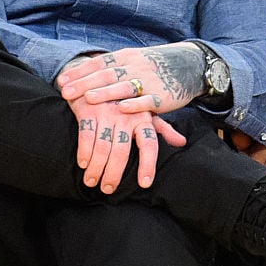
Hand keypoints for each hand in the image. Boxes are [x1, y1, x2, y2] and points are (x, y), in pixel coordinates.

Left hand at [57, 43, 206, 116]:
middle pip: (107, 74)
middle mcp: (135, 66)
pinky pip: (147, 100)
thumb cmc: (153, 66)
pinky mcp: (162, 95)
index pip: (98, 63)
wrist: (188, 65)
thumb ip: (110, 67)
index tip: (61, 81)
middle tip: (66, 92)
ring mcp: (149, 80)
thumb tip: (80, 73)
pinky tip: (122, 109)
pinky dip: (135, 104)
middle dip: (85, 83)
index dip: (79, 72)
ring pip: (124, 86)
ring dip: (106, 93)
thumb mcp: (131, 60)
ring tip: (89, 100)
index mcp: (125, 57)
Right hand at [66, 92, 185, 192]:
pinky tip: (83, 164)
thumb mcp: (146, 110)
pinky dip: (84, 153)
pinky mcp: (88, 110)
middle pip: (121, 151)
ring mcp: (107, 113)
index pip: (149, 144)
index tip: (144, 184)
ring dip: (96, 168)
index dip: (148, 165)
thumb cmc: (126, 98)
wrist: (99, 75)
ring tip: (92, 181)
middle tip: (108, 189)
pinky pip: (86, 136)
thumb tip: (182, 142)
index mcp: (143, 118)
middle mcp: (126, 116)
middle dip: (113, 174)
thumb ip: (163, 128)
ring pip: (102, 148)